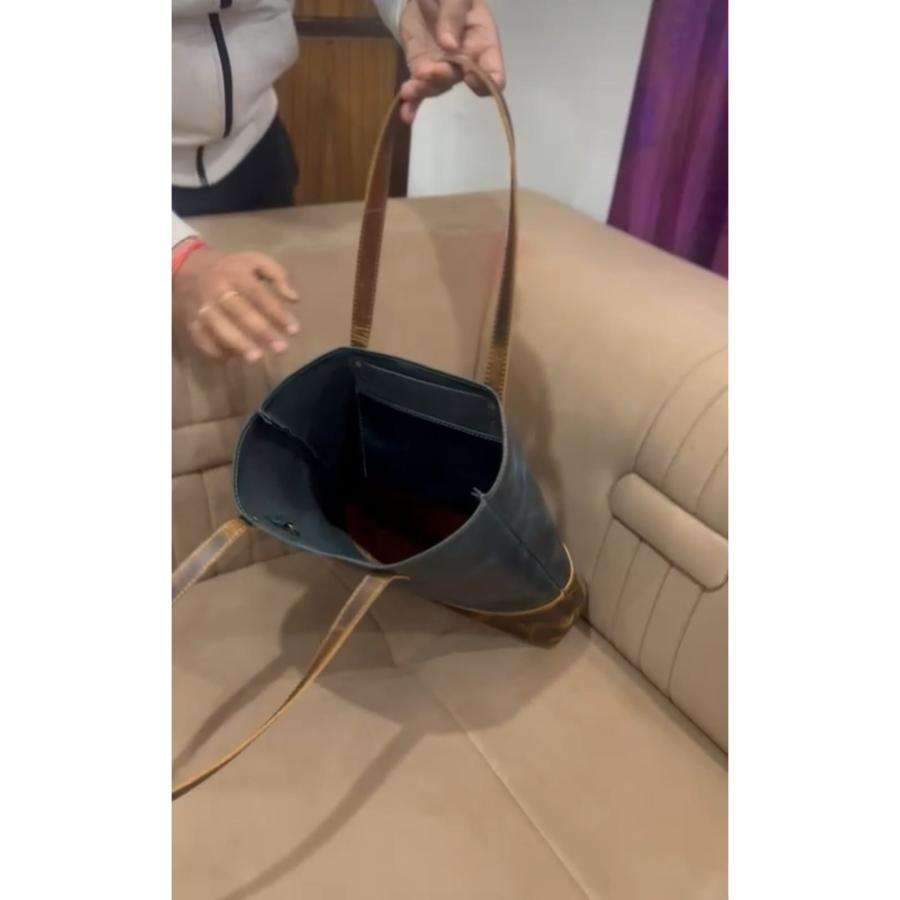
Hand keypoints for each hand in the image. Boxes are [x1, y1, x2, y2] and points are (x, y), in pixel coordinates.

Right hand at [173, 246, 299, 361]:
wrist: (190, 268)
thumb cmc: (232, 268)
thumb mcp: (255, 261)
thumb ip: (278, 276)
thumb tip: (295, 299)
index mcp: (235, 273)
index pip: (258, 294)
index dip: (277, 313)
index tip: (294, 330)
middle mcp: (217, 290)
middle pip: (240, 312)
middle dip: (262, 331)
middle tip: (281, 349)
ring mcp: (203, 307)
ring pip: (219, 327)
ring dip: (238, 344)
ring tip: (256, 358)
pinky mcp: (192, 322)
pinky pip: (202, 340)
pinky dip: (217, 351)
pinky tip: (234, 358)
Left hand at [398, 0, 504, 123]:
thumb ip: (454, 14)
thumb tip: (450, 45)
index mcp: (482, 39)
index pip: (492, 68)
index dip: (488, 80)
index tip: (471, 77)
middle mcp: (466, 59)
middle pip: (460, 79)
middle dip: (443, 78)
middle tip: (427, 71)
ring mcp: (443, 66)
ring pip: (438, 85)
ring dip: (424, 90)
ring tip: (409, 90)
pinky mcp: (422, 67)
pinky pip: (420, 86)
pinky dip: (413, 102)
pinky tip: (407, 114)